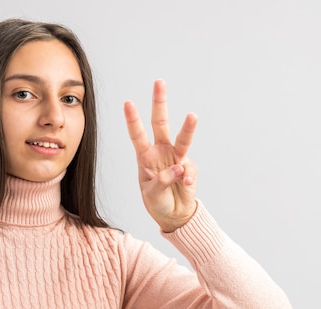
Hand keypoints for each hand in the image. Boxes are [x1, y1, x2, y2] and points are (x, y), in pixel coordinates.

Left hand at [124, 80, 197, 231]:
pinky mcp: (190, 168)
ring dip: (188, 128)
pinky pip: (190, 169)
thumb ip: (163, 180)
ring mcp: (177, 158)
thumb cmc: (156, 201)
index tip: (128, 103)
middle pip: (160, 123)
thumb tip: (179, 168)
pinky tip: (187, 186)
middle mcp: (160, 151)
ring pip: (182, 138)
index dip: (133, 120)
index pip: (137, 134)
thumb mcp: (152, 193)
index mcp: (144, 156)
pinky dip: (189, 178)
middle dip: (159, 102)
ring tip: (192, 116)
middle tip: (159, 82)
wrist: (173, 214)